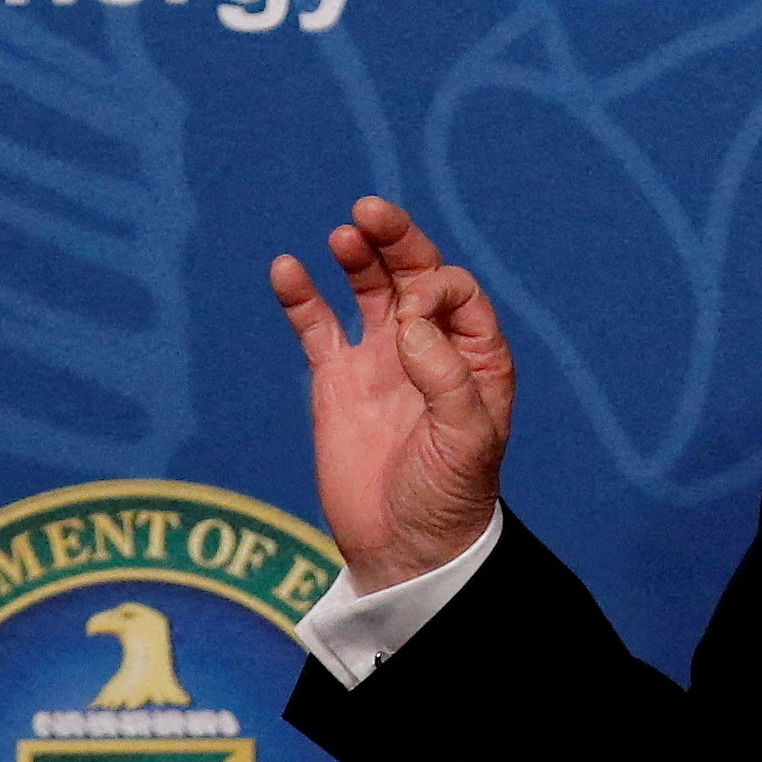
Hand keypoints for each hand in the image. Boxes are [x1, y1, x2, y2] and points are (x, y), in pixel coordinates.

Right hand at [269, 198, 513, 591]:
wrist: (406, 550)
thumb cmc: (450, 497)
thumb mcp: (467, 440)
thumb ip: (446, 377)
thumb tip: (408, 322)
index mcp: (474, 357)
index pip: (456, 292)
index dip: (435, 286)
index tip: (413, 315)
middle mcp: (430, 349)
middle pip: (413, 275)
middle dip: (396, 240)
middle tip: (369, 212)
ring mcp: (382, 361)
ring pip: (369, 289)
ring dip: (359, 257)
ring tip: (345, 236)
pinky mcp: (336, 381)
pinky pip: (317, 326)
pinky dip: (302, 296)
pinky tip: (287, 268)